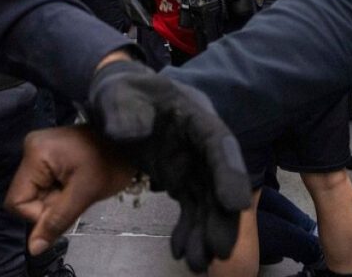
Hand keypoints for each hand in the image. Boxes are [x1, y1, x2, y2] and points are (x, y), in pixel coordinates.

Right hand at [6, 126, 134, 254]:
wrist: (128, 140)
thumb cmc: (109, 163)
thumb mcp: (84, 195)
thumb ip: (56, 221)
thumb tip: (33, 249)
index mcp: (35, 154)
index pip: (17, 202)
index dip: (38, 214)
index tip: (65, 205)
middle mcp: (30, 148)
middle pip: (25, 196)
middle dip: (49, 204)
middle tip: (75, 194)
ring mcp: (38, 148)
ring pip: (35, 191)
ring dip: (54, 197)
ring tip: (77, 186)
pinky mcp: (46, 152)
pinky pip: (43, 181)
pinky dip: (57, 188)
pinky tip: (74, 181)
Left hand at [88, 61, 251, 272]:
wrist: (115, 102)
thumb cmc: (121, 92)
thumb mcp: (117, 94)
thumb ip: (123, 111)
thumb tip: (134, 133)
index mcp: (194, 115)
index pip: (218, 142)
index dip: (230, 173)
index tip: (236, 204)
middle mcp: (201, 143)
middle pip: (219, 179)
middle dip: (222, 216)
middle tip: (220, 250)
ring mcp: (193, 164)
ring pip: (208, 200)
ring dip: (206, 232)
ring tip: (199, 264)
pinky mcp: (181, 180)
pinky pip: (190, 208)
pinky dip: (189, 231)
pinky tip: (182, 252)